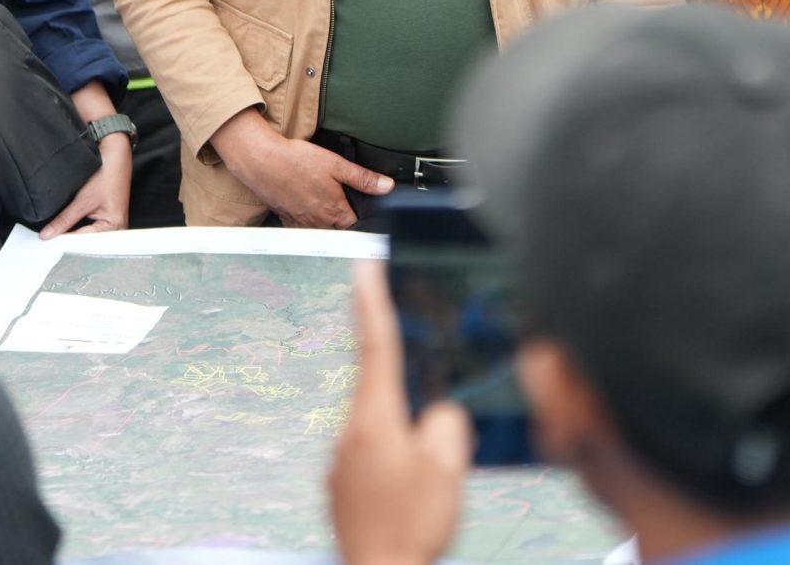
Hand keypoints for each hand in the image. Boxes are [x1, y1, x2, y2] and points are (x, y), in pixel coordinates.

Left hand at [45, 84, 132, 237]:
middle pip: (87, 241)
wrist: (115, 154)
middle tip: (47, 243)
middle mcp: (115, 230)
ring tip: (53, 237)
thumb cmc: (107, 175)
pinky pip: (88, 227)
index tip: (47, 245)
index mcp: (115, 228)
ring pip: (86, 235)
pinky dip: (76, 227)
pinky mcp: (105, 217)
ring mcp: (110, 224)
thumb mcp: (83, 200)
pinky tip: (63, 228)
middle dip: (69, 241)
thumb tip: (47, 235)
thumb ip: (65, 219)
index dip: (66, 243)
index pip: (86, 242)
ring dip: (71, 235)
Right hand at [213, 109, 390, 228]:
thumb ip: (363, 178)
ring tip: (325, 203)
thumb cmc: (296, 161)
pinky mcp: (286, 219)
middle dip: (345, 219)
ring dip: (326, 222)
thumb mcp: (336, 165)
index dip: (363, 216)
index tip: (364, 208)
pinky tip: (307, 206)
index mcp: (334, 211)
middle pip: (339, 229)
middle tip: (345, 202)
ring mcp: (301, 223)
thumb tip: (387, 187)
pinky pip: (303, 228)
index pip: (357, 224)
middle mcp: (319, 223)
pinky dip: (308, 221)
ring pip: (321, 230)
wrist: (261, 162)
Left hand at [330, 259, 469, 564]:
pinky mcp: (341, 487)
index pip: (375, 343)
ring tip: (430, 448)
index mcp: (375, 418)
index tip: (366, 263)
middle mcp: (349, 433)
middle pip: (378, 382)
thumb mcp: (448, 468)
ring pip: (379, 422)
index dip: (373, 299)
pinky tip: (414, 479)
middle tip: (424, 355)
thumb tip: (438, 413)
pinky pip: (372, 453)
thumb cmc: (412, 526)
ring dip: (403, 421)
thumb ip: (447, 424)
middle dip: (403, 370)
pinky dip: (394, 452)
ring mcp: (341, 462)